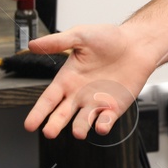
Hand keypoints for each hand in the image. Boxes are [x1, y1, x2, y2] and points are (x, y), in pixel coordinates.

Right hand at [23, 24, 150, 138]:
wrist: (137, 43)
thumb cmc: (109, 38)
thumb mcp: (80, 36)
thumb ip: (57, 42)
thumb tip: (32, 44)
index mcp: (68, 79)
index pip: (48, 99)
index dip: (38, 112)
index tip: (29, 125)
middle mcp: (79, 94)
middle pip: (62, 115)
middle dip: (55, 124)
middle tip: (49, 132)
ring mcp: (96, 102)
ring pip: (83, 121)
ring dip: (80, 128)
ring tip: (77, 132)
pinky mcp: (114, 107)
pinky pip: (106, 120)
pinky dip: (103, 125)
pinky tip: (101, 125)